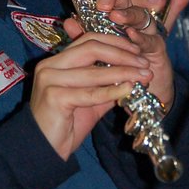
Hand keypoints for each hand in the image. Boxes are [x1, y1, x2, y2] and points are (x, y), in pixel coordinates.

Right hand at [30, 30, 153, 160]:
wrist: (43, 149)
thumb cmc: (65, 125)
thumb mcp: (90, 101)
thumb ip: (106, 86)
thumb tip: (134, 75)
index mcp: (56, 62)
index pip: (89, 39)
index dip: (116, 42)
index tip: (138, 50)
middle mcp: (50, 66)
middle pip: (92, 48)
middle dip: (123, 54)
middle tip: (145, 63)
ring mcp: (49, 80)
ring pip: (93, 71)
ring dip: (123, 72)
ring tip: (144, 76)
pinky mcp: (54, 97)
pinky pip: (90, 92)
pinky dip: (111, 91)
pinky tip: (129, 89)